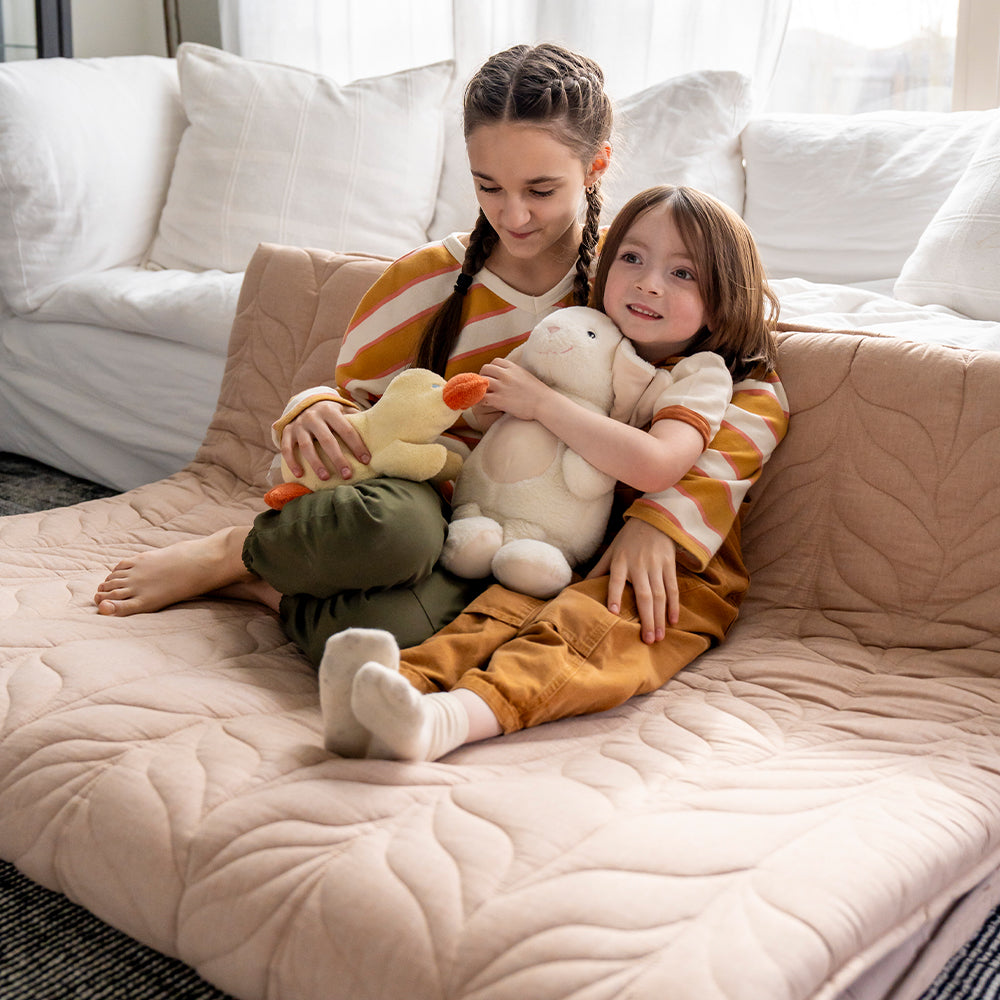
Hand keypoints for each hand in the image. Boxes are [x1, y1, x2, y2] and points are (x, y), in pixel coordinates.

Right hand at [280, 400, 370, 480]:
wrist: (304, 403)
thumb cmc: (331, 413)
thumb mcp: (343, 410)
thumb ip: (356, 418)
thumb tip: (379, 430)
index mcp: (330, 411)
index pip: (346, 429)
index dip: (356, 445)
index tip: (366, 460)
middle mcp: (313, 417)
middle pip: (327, 440)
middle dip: (338, 459)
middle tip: (348, 475)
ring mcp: (299, 425)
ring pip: (307, 446)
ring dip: (316, 464)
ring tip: (326, 478)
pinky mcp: (287, 432)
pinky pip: (287, 448)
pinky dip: (292, 462)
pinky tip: (300, 475)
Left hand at [480, 357, 552, 420]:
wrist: (545, 403)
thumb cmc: (538, 392)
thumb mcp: (526, 375)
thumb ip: (515, 373)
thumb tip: (508, 373)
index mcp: (513, 368)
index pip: (495, 361)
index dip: (492, 369)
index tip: (493, 377)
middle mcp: (506, 375)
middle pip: (485, 369)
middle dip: (483, 377)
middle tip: (486, 387)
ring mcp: (501, 387)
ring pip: (480, 382)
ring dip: (480, 388)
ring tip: (483, 395)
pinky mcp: (499, 399)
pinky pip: (481, 397)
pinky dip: (480, 400)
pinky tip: (485, 404)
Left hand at [587, 518, 679, 642]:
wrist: (654, 519)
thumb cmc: (628, 539)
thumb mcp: (611, 551)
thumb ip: (599, 570)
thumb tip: (579, 587)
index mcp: (621, 562)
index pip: (616, 580)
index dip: (614, 596)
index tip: (613, 613)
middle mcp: (639, 565)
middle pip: (644, 595)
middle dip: (646, 619)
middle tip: (647, 640)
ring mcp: (656, 566)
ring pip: (660, 596)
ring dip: (659, 618)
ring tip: (659, 637)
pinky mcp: (669, 566)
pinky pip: (673, 588)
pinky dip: (674, 606)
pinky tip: (673, 621)